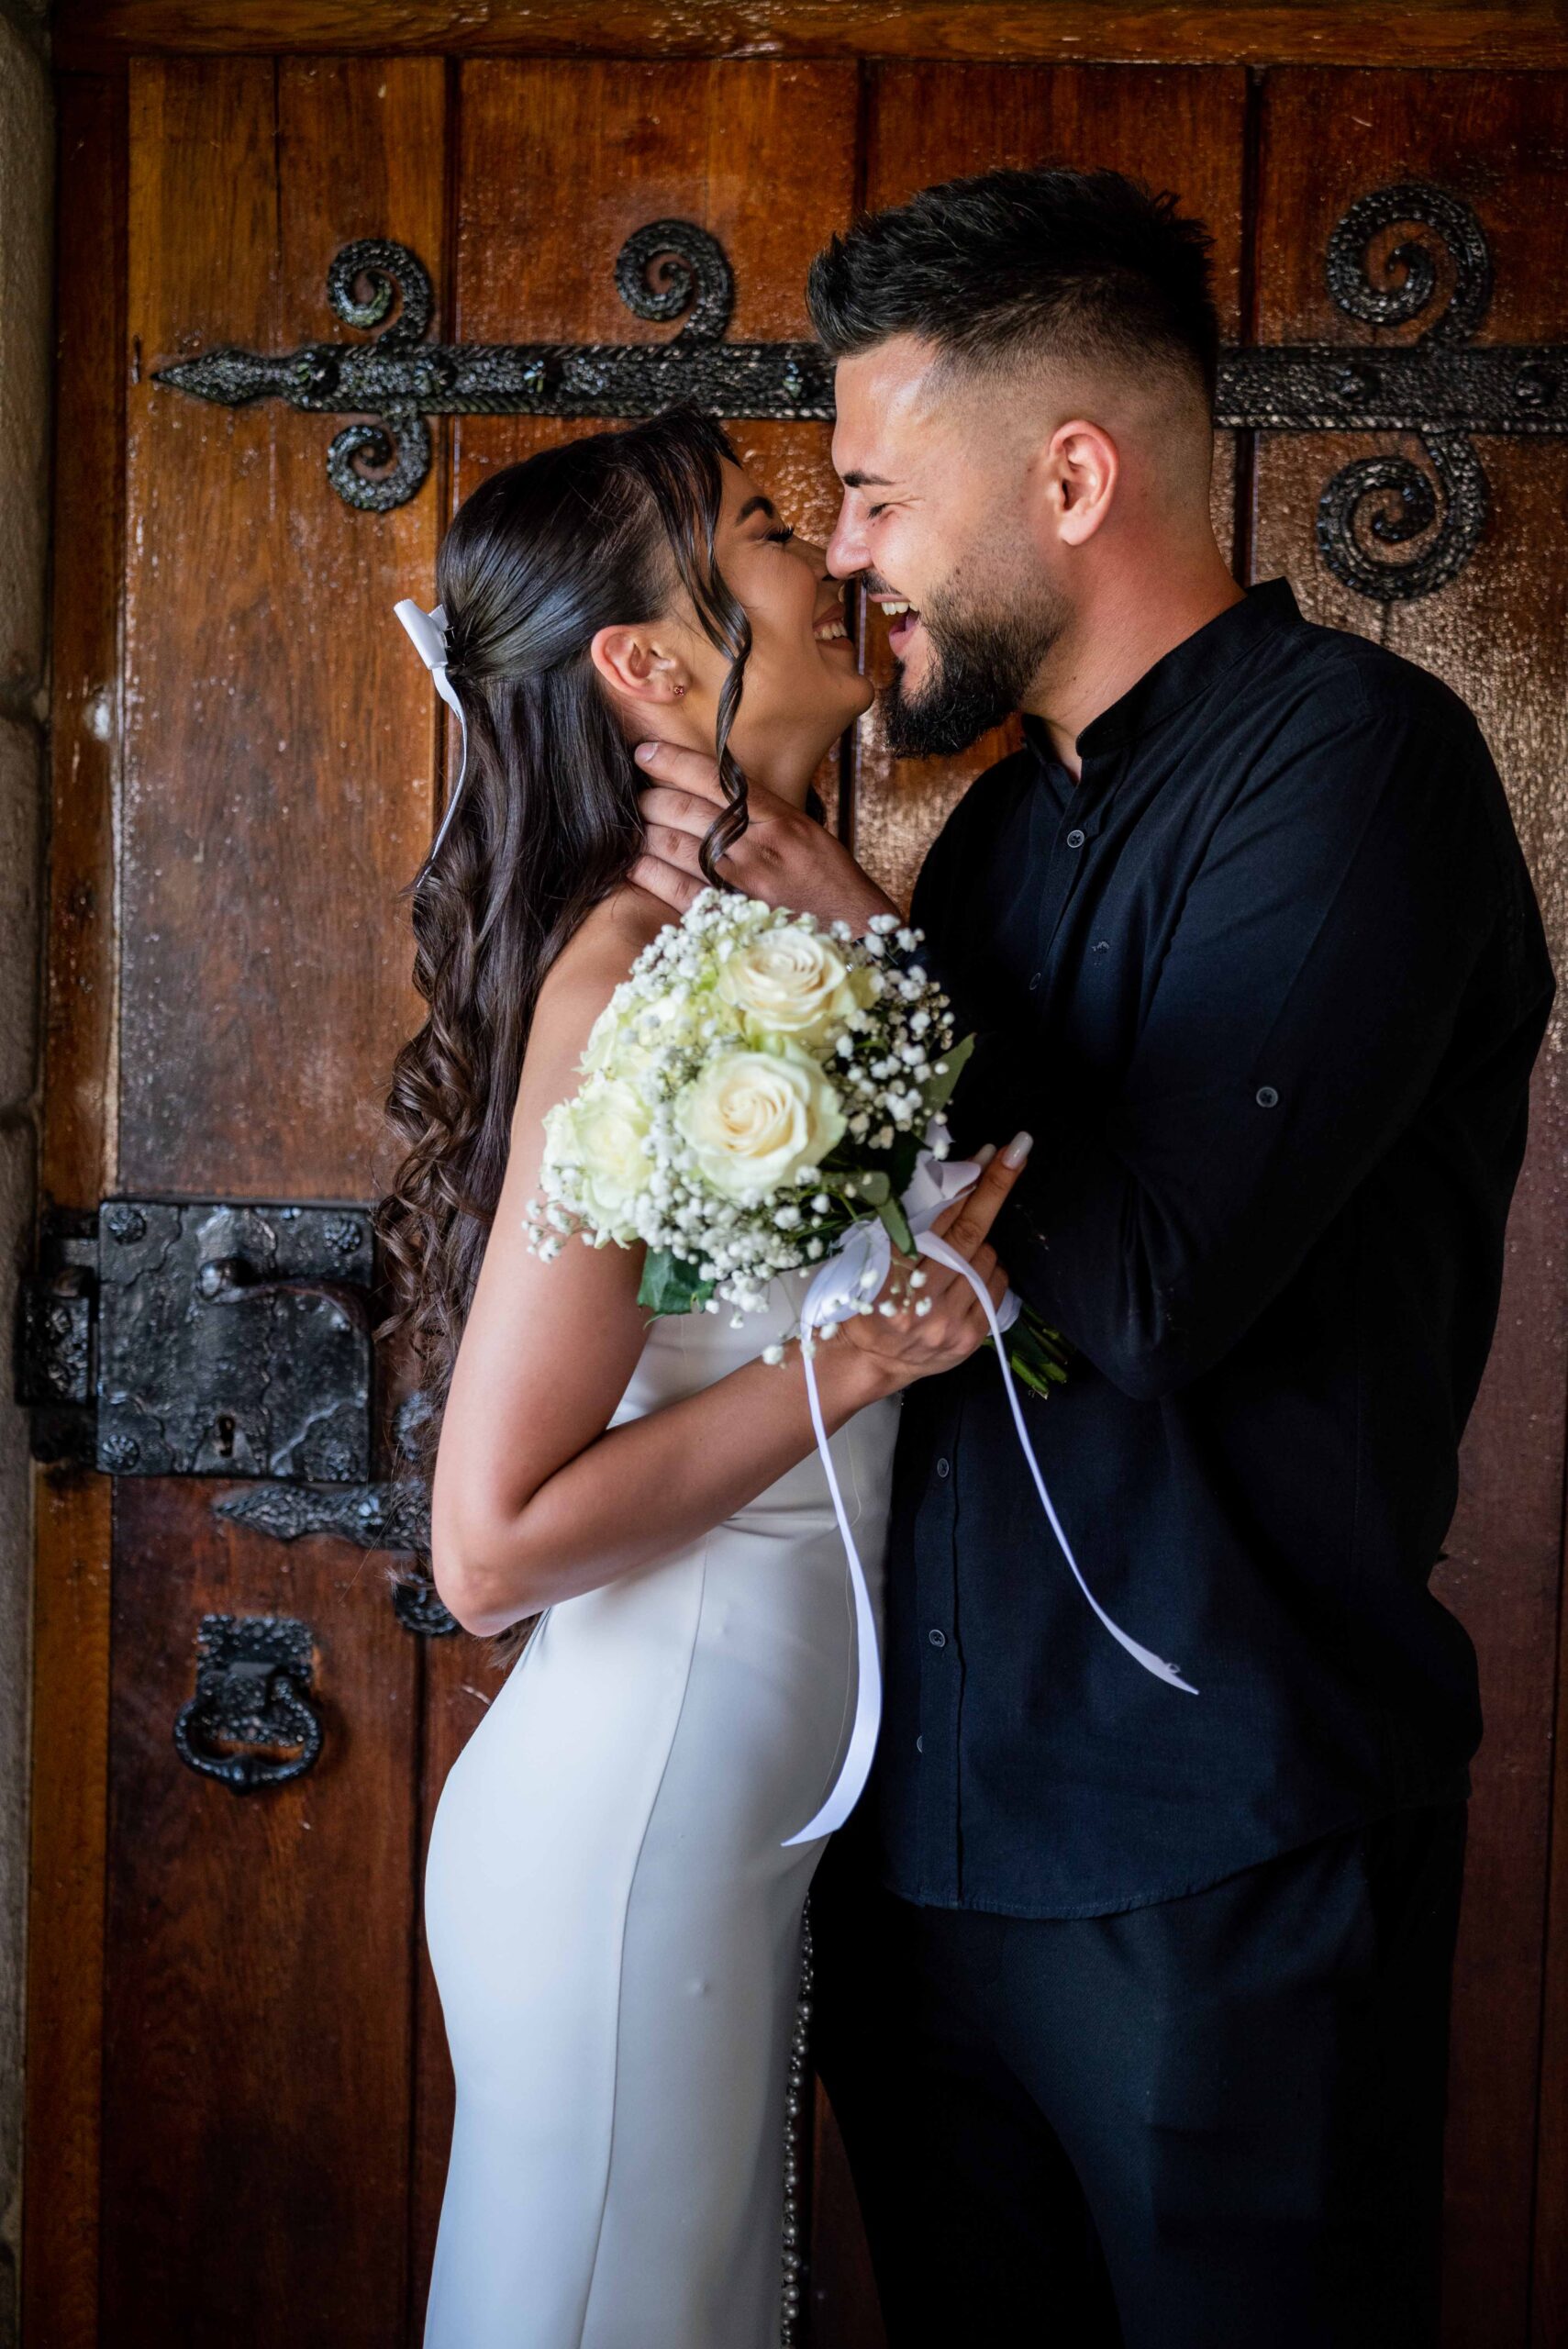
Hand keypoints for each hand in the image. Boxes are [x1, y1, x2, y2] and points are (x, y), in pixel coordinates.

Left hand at [631, 739, 899, 934]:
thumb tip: (714, 789)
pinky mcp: (725, 918)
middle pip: (685, 809)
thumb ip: (762, 811)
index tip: (644, 753)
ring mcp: (739, 885)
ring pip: (673, 845)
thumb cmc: (828, 882)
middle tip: (640, 798)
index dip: (671, 761)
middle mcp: (757, 847)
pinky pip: (674, 888)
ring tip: (636, 829)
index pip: (713, 778)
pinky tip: (635, 865)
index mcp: (778, 819)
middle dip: (652, 799)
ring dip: (645, 833)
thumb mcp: (805, 833)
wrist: (854, 934)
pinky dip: (648, 873)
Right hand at [836, 1135, 1031, 1394]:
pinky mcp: (969, 1338)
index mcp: (886, 1277)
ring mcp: (948, 1323)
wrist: (870, 1360)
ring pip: (986, 1258)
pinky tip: (971, 1273)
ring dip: (980, 1243)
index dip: (966, 1185)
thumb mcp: (868, 1259)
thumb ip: (904, 1225)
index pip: (936, 1221)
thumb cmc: (865, 1299)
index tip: (992, 1152)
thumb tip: (953, 1177)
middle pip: (968, 1235)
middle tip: (1014, 1153)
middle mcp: (920, 1303)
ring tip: (957, 1254)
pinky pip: (996, 1286)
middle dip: (994, 1189)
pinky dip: (989, 1270)